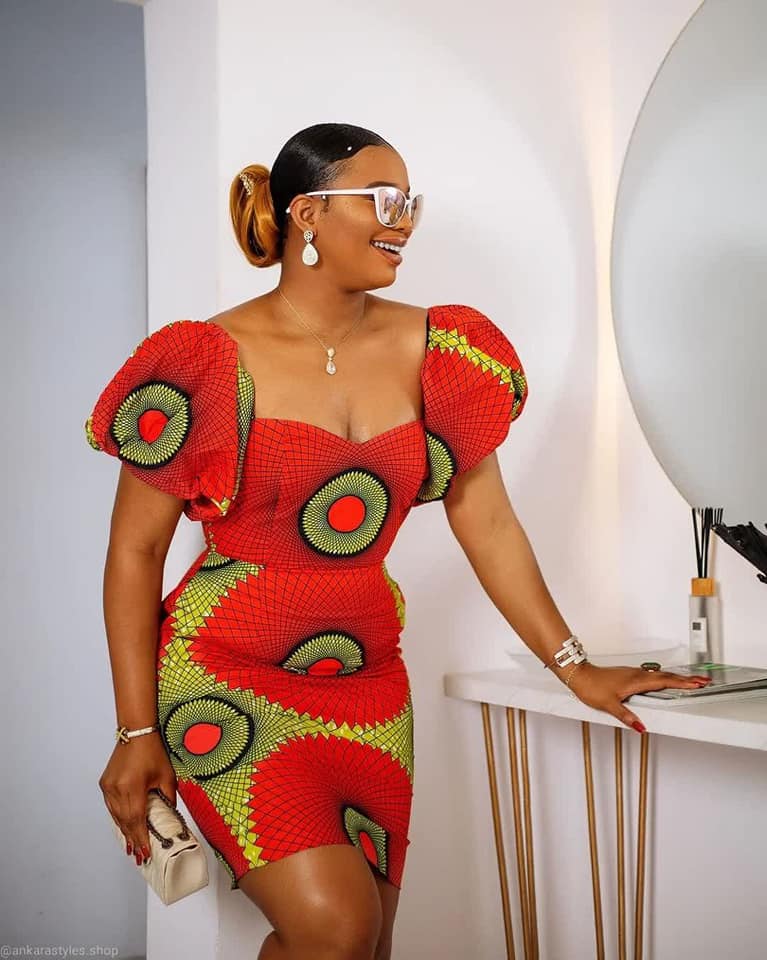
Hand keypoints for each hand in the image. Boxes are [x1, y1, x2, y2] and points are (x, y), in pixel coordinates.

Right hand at [99, 733, 177, 866]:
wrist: (136, 732)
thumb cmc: (152, 751)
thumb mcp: (167, 776)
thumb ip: (169, 799)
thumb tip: (170, 817)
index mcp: (133, 786)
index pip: (136, 820)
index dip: (140, 838)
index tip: (144, 853)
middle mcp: (117, 788)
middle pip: (125, 821)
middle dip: (133, 839)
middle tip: (139, 855)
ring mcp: (108, 786)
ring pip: (116, 816)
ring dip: (125, 831)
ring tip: (132, 846)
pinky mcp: (105, 784)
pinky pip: (111, 807)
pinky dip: (118, 818)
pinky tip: (125, 827)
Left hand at [565, 662, 711, 730]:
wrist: (580, 675)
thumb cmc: (592, 687)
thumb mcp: (609, 705)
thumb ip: (626, 716)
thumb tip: (640, 727)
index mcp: (636, 681)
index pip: (665, 682)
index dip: (682, 683)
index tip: (697, 684)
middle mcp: (637, 674)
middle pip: (667, 676)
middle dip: (686, 679)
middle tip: (703, 681)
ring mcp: (633, 673)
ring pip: (660, 674)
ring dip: (677, 677)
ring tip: (690, 681)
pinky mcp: (629, 674)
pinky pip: (652, 675)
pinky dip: (664, 677)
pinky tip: (666, 681)